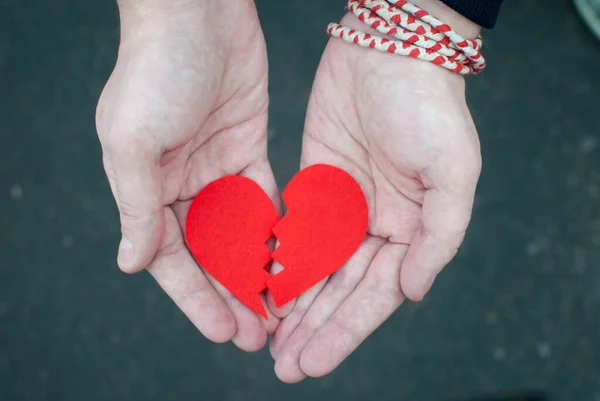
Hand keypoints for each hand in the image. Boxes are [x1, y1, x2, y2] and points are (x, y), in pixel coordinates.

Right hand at [96, 0, 279, 350]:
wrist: (195, 11)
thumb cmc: (155, 71)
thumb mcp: (133, 143)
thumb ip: (137, 207)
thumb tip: (132, 264)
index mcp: (147, 189)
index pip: (174, 259)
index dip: (198, 299)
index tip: (225, 332)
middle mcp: (182, 185)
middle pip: (210, 254)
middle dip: (233, 295)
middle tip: (259, 335)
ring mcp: (218, 169)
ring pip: (241, 235)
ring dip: (258, 272)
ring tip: (280, 311)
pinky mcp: (250, 149)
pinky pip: (266, 201)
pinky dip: (276, 231)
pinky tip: (293, 261)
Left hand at [270, 9, 481, 381]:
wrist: (389, 52)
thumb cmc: (429, 108)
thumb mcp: (453, 173)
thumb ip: (439, 238)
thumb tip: (413, 293)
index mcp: (410, 232)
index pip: (372, 296)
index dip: (343, 333)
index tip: (312, 364)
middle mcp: (375, 226)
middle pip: (339, 291)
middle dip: (313, 330)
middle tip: (283, 365)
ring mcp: (342, 207)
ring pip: (313, 269)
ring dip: (293, 306)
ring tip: (269, 340)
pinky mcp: (314, 185)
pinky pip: (294, 232)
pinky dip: (279, 261)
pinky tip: (262, 287)